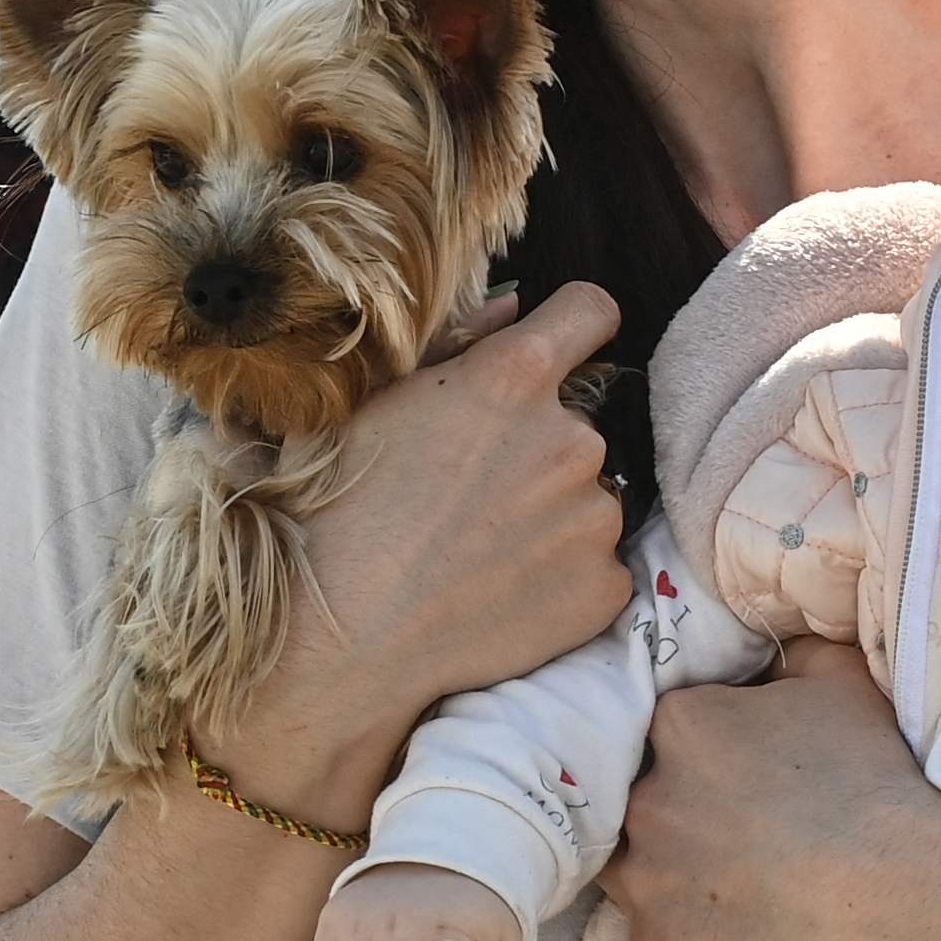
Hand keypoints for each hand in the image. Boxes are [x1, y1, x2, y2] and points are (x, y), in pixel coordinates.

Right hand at [216, 285, 634, 818]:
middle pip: (580, 422)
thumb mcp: (369, 404)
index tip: (561, 348)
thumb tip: (518, 304)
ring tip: (479, 551)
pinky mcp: (606, 588)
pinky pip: (598, 567)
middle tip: (472, 492)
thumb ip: (457, 342)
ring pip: (589, 497)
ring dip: (553, 513)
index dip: (574, 326)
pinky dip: (564, 577)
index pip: (591, 310)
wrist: (338, 637)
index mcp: (513, 378)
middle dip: (540, 445)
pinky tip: (502, 594)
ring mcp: (596, 518)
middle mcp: (572, 441)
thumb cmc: (334, 511)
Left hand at [559, 646, 940, 940]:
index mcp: (679, 729)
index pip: (661, 727)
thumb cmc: (878, 776)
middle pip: (630, 804)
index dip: (697, 747)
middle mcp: (646, 804)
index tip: (736, 764)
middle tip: (713, 831)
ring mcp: (649, 887)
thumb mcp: (841, 680)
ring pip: (617, 882)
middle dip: (663, 816)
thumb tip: (769, 647)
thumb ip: (790, 651)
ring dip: (642, 889)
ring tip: (668, 900)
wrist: (902, 882)